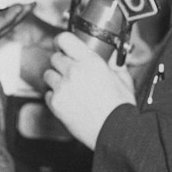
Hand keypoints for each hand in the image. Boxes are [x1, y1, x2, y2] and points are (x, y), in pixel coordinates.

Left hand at [42, 32, 135, 149]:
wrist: (115, 131)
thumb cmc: (120, 107)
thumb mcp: (123, 79)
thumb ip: (115, 65)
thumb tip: (112, 58)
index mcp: (90, 61)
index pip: (64, 39)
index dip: (61, 41)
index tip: (62, 46)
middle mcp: (74, 71)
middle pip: (54, 57)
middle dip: (61, 63)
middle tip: (70, 71)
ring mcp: (62, 87)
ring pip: (48, 74)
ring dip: (56, 79)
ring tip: (68, 88)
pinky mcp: (56, 103)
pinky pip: (47, 94)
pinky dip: (54, 96)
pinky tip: (67, 101)